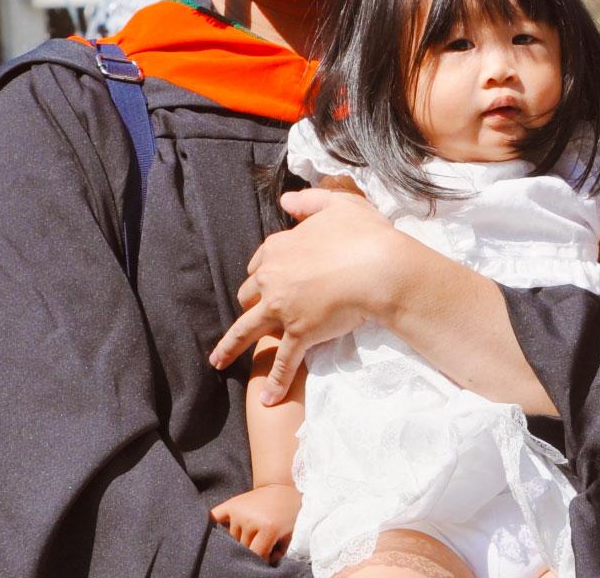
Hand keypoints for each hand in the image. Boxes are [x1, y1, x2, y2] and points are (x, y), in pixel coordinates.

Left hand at [209, 188, 406, 401]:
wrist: (381, 268)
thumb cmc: (364, 235)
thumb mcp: (338, 204)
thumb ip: (309, 201)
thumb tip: (285, 202)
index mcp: (279, 248)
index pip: (260, 262)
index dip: (265, 272)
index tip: (270, 280)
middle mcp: (273, 278)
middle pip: (249, 295)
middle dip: (251, 304)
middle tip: (258, 315)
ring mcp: (282, 309)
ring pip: (247, 330)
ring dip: (230, 347)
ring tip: (218, 361)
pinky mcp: (299, 334)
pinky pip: (282, 362)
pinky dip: (275, 382)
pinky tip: (267, 399)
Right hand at [210, 484, 300, 562]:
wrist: (283, 486)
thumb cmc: (289, 513)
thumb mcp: (290, 534)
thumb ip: (278, 554)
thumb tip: (263, 564)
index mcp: (268, 527)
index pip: (256, 555)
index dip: (261, 560)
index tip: (264, 558)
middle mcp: (250, 520)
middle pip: (243, 547)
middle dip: (250, 549)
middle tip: (257, 544)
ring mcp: (239, 512)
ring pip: (231, 538)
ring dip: (238, 539)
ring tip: (248, 534)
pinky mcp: (231, 504)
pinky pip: (214, 518)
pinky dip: (212, 526)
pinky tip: (216, 533)